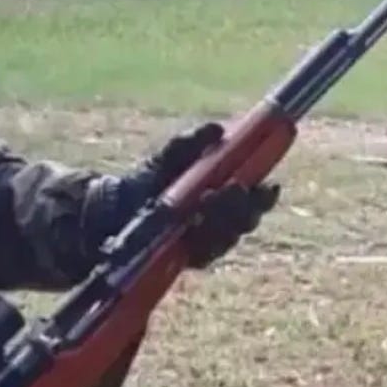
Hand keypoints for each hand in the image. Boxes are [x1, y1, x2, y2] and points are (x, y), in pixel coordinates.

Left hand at [83, 121, 276, 263]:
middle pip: (247, 219)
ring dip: (225, 218)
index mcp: (224, 194)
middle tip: (237, 189)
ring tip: (211, 198)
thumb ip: (192, 141)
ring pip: (229, 235)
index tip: (269, 186)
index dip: (265, 195)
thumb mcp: (169, 155)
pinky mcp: (190, 257)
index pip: (255, 198)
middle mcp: (221, 221)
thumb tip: (218, 129)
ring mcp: (207, 241)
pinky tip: (198, 224)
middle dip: (247, 206)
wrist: (116, 208)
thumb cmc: (149, 178)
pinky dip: (205, 237)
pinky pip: (206, 251)